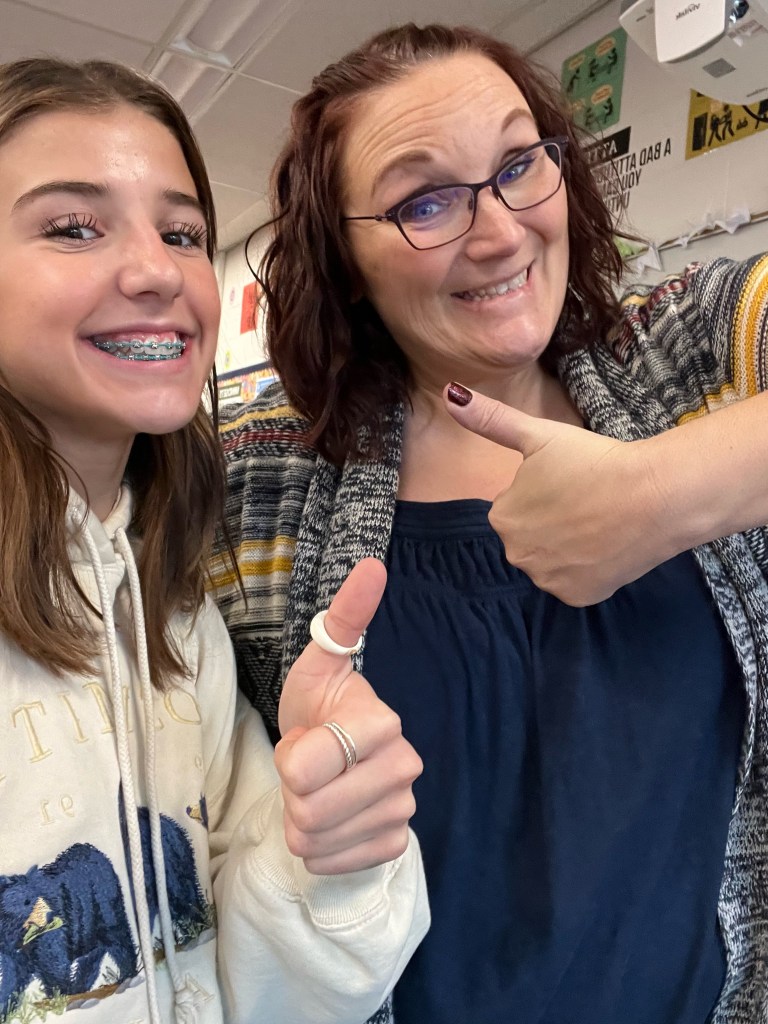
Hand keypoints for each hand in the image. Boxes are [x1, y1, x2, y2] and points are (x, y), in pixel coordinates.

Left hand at [276, 558, 422, 873]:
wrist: (335, 751)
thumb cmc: (320, 703)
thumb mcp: (318, 661)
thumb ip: (343, 616)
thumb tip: (372, 565)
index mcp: (383, 723)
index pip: (306, 767)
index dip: (290, 758)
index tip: (305, 736)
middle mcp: (403, 767)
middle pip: (309, 810)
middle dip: (293, 792)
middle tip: (308, 767)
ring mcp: (403, 809)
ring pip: (317, 839)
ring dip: (302, 820)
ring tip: (318, 790)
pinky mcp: (394, 843)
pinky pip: (335, 862)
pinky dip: (321, 847)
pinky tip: (333, 818)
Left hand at [444, 385, 678, 605]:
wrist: (654, 496)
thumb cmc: (593, 460)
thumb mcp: (537, 434)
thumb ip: (490, 419)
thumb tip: (449, 392)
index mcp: (502, 518)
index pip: (516, 507)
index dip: (545, 493)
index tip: (570, 482)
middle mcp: (516, 555)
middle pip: (531, 536)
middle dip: (551, 522)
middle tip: (586, 501)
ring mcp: (548, 580)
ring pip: (552, 560)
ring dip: (567, 546)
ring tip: (599, 521)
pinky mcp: (579, 597)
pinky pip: (576, 582)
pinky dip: (589, 569)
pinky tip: (606, 546)